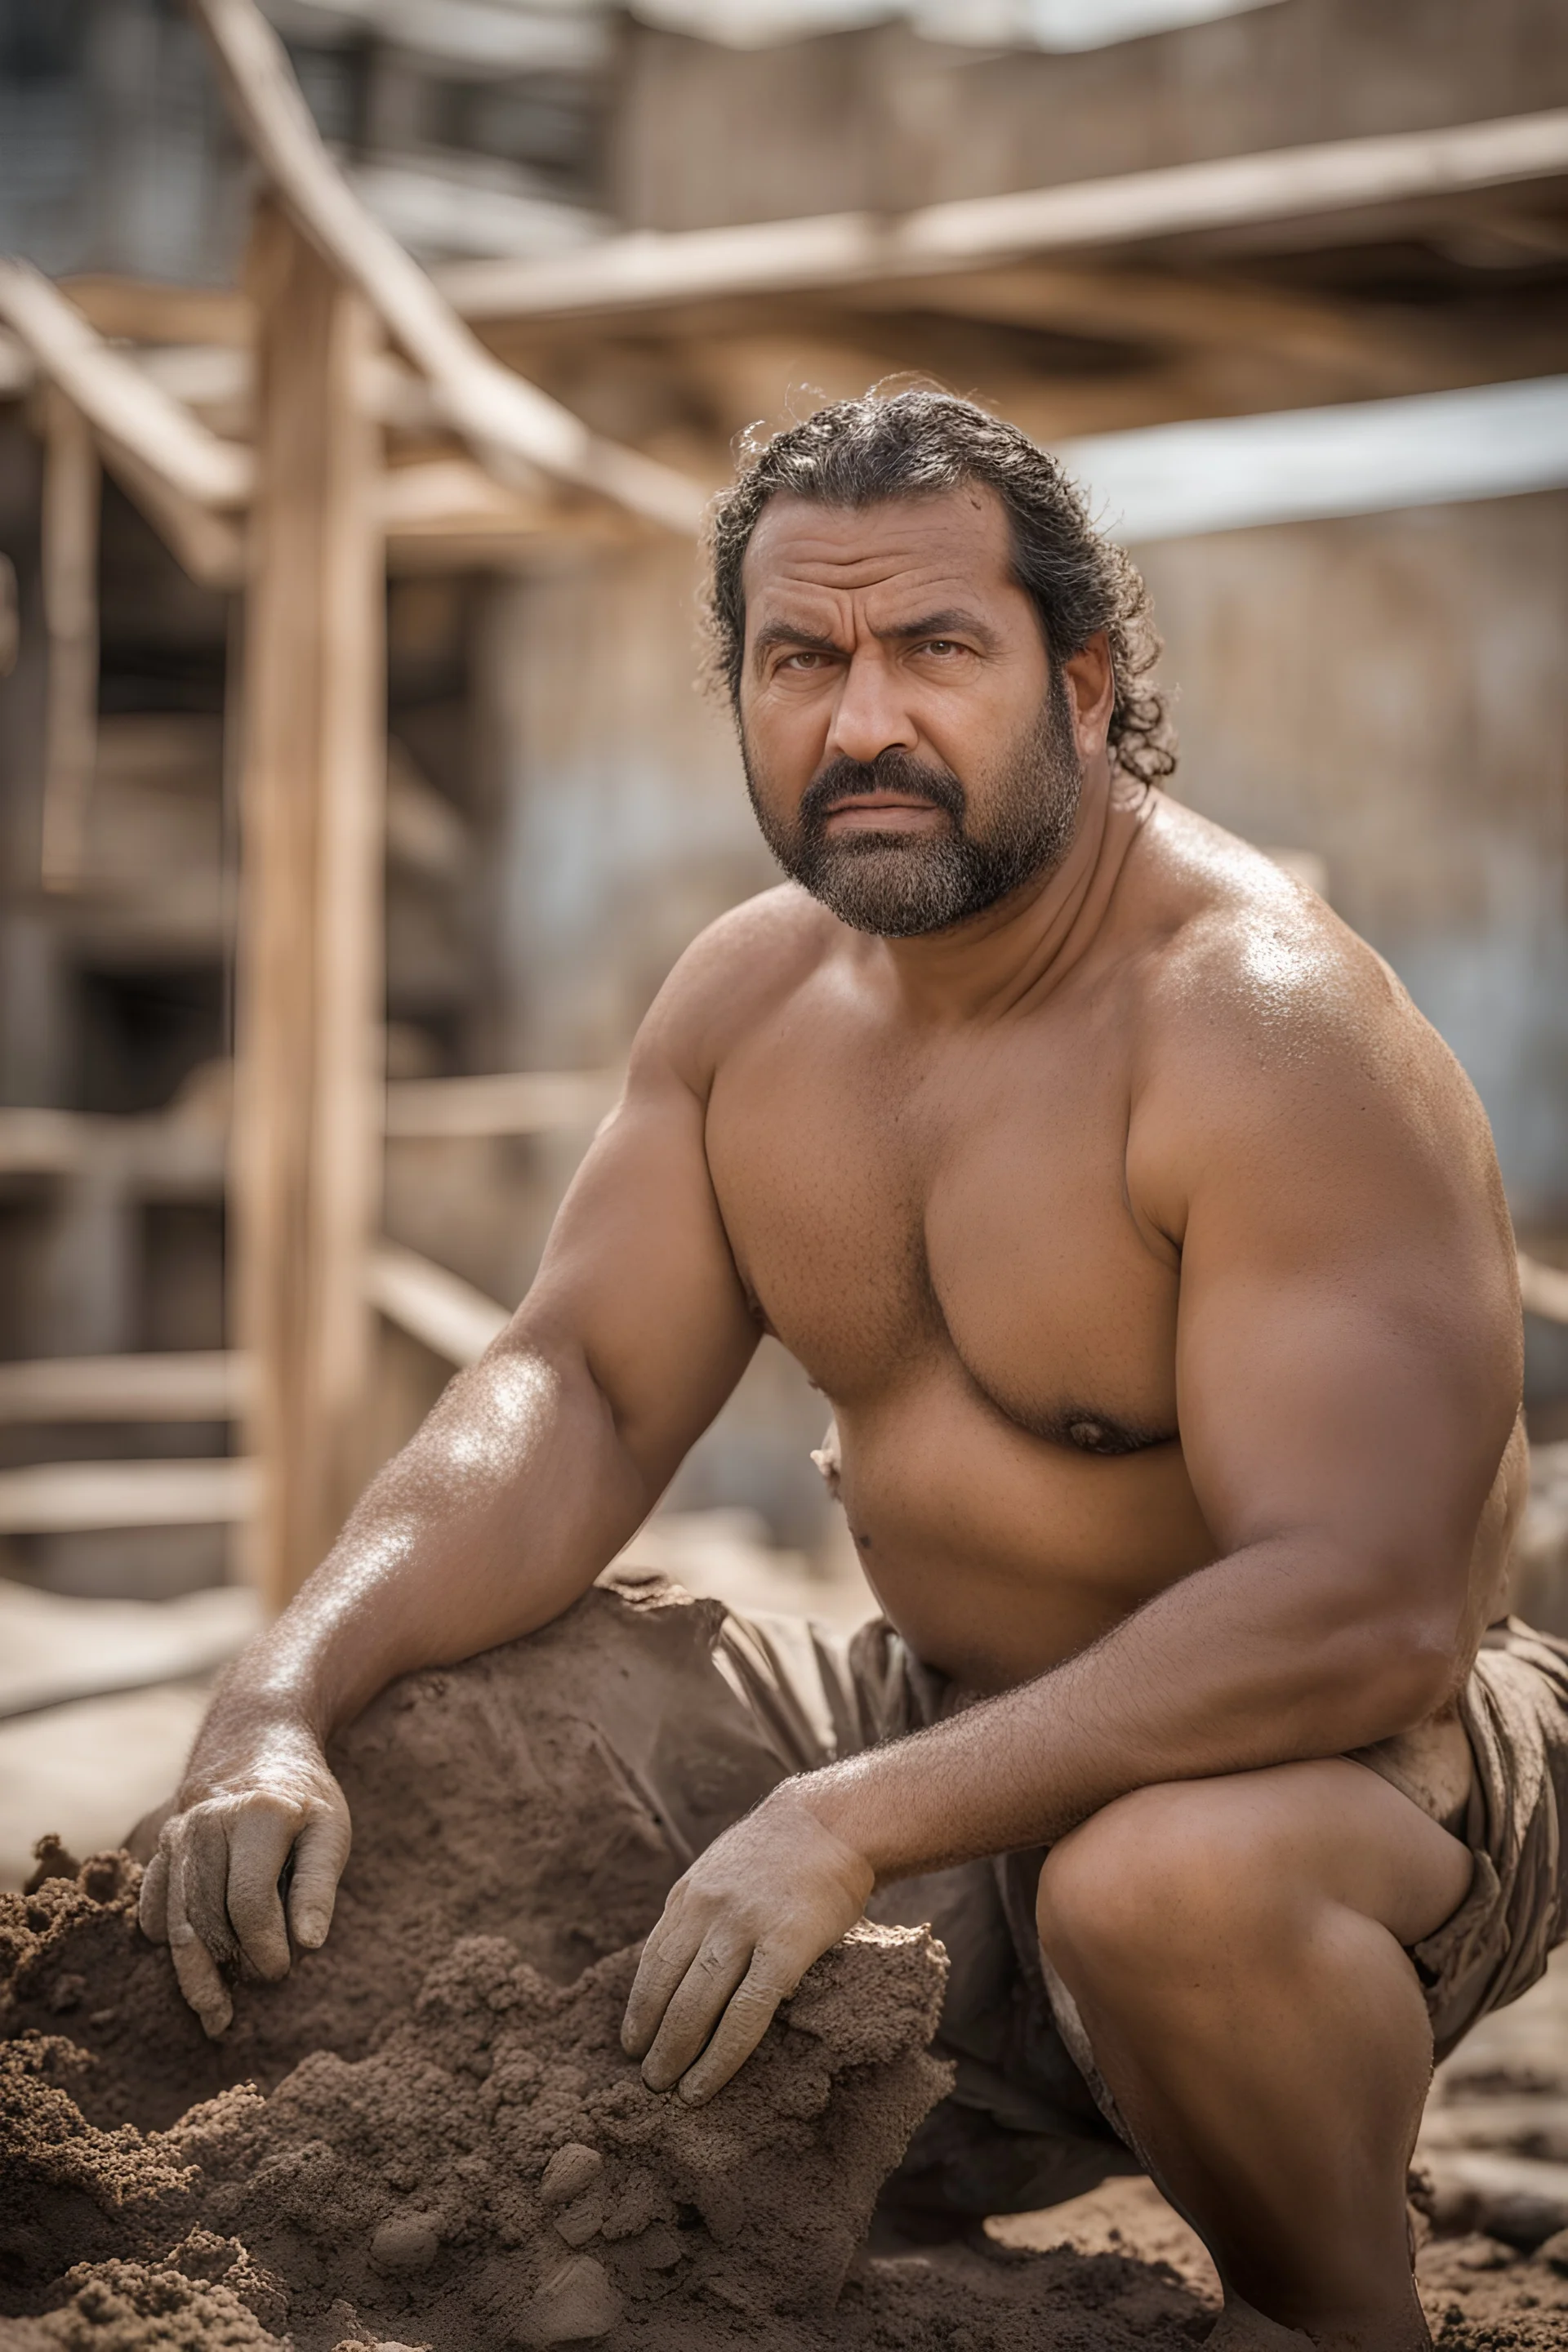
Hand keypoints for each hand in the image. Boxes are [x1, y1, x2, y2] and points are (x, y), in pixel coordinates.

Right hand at [137, 1714, 350, 2036]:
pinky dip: (168, 1941)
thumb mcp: (330, 1829)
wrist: (257, 1742)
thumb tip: (308, 1945)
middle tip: (236, 2015)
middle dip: (221, 1972)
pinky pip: (153, 1905)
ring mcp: (177, 1834)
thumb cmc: (305, 1796)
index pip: (248, 1902)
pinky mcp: (160, 1846)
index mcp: (256, 1816)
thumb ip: (320, 1886)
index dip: (264, 1947)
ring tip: (211, 2013)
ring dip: (189, 1972)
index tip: (282, 1971)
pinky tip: (189, 1966)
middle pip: (204, 1918)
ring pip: (173, 1919)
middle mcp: (206, 1823)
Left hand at [621, 1784, 872, 2104]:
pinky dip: (721, 2055)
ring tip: (667, 2089)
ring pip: (696, 2004)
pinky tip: (706, 2083)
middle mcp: (707, 1909)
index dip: (639, 2007)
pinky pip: (746, 2012)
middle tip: (648, 2079)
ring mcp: (744, 1926)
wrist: (834, 1819)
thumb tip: (683, 1960)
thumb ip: (702, 1909)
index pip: (653, 1961)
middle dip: (652, 2039)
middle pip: (668, 1988)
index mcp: (690, 1893)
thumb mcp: (723, 1867)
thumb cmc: (783, 1850)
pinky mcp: (785, 1946)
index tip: (632, 2042)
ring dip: (676, 2053)